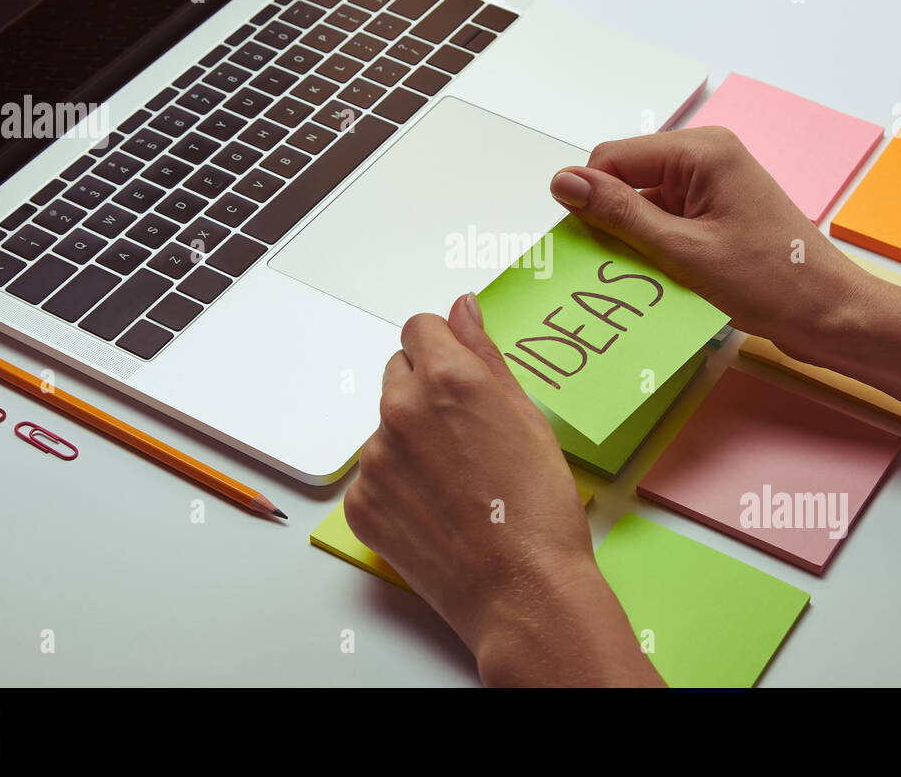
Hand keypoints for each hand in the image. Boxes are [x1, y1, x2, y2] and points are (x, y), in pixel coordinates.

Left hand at [346, 294, 659, 684]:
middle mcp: (401, 410)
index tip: (461, 376)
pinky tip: (437, 509)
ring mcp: (375, 460)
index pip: (420, 329)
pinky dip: (399, 485)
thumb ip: (485, 354)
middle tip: (467, 436)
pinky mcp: (361, 503)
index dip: (445, 349)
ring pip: (387, 426)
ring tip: (458, 482)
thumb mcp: (528, 417)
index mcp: (447, 380)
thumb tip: (463, 308)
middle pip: (399, 372)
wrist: (523, 592)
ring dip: (412, 440)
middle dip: (427, 391)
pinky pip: (374, 474)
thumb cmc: (539, 509)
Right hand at [548, 126, 871, 362]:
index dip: (590, 199)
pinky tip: (670, 281)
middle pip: (627, 180)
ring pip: (644, 206)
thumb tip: (564, 183)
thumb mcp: (681, 250)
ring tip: (656, 278)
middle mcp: (707, 158)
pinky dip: (659, 251)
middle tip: (624, 266)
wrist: (832, 316)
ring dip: (638, 243)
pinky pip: (667, 223)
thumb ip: (618, 214)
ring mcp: (714, 186)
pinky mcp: (718, 214)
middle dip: (615, 223)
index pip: (612, 158)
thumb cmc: (772, 282)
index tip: (584, 243)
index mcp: (701, 151)